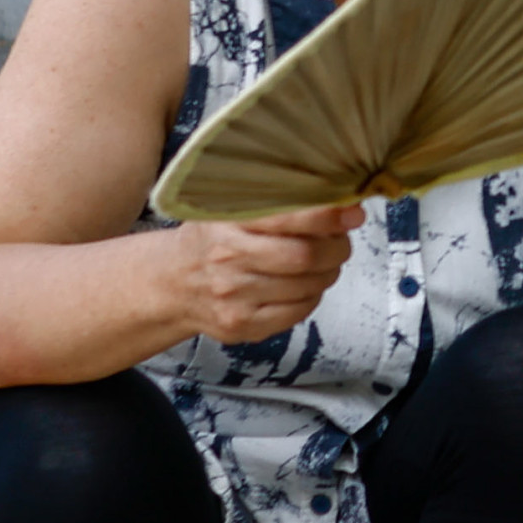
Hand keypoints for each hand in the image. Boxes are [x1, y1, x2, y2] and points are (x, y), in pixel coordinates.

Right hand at [159, 204, 364, 342]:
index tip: (351, 212)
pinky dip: (313, 296)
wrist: (170, 283)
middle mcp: (227, 259)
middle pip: (304, 256)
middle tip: (341, 241)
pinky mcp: (242, 325)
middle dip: (336, 248)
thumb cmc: (209, 240)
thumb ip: (272, 198)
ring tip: (324, 262)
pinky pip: (298, 312)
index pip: (287, 217)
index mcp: (225, 222)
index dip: (328, 215)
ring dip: (327, 272)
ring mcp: (234, 297)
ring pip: (307, 286)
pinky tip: (306, 285)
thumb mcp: (226, 207)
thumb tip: (334, 197)